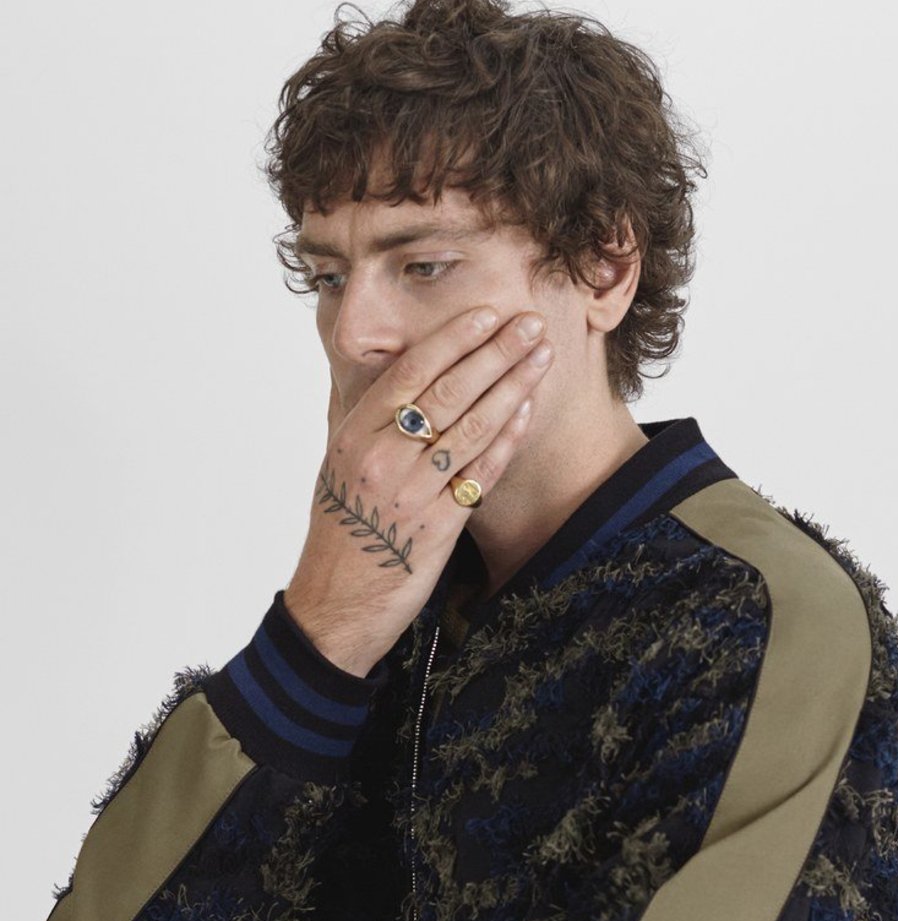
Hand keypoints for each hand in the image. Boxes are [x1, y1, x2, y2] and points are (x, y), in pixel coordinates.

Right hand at [283, 304, 553, 671]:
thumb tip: (374, 370)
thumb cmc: (339, 534)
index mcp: (354, 436)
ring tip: (541, 358)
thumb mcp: (336, 468)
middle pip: (448, 393)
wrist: (334, 607)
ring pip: (470, 428)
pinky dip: (505, 442)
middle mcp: (382, 459)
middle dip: (495, 352)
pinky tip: (527, 414)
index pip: (409, 373)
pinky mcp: (437, 529)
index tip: (486, 313)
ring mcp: (411, 494)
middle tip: (530, 322)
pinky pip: (479, 476)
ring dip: (512, 388)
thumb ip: (358, 418)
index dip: (452, 339)